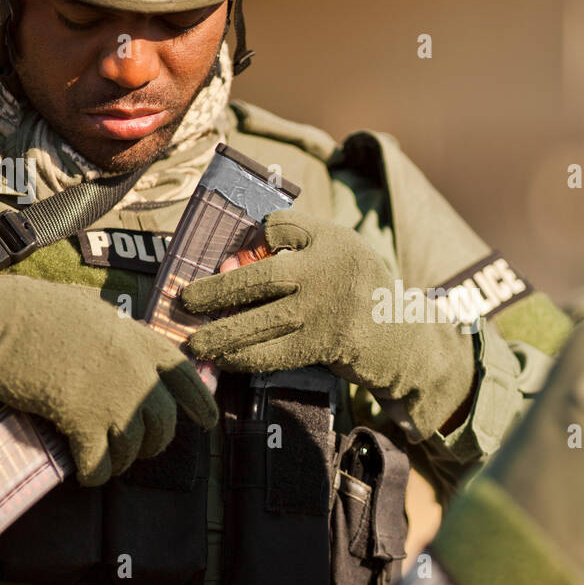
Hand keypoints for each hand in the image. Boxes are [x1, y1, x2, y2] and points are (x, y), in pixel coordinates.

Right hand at [0, 272, 217, 485]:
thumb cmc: (36, 312)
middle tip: (139, 451)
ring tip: (106, 463)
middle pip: (164, 422)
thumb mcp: (93, 314)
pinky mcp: (83, 420)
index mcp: (141, 340)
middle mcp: (138, 370)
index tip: (208, 422)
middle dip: (154, 443)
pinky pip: (100, 463)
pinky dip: (94, 475)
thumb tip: (128, 352)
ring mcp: (114, 396)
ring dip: (122, 462)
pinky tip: (85, 476)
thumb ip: (118, 336)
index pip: (186, 377)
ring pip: (134, 448)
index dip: (201, 403)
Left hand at [179, 209, 474, 438]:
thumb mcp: (337, 250)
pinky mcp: (323, 346)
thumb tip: (237, 253)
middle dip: (217, 291)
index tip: (224, 251)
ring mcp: (325, 312)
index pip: (282, 226)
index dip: (254, 234)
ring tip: (194, 341)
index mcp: (330, 241)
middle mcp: (326, 273)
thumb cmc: (355, 286)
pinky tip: (223, 358)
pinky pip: (275, 353)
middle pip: (261, 279)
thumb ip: (296, 241)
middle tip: (185, 299)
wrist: (399, 335)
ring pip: (263, 323)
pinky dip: (245, 357)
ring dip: (223, 334)